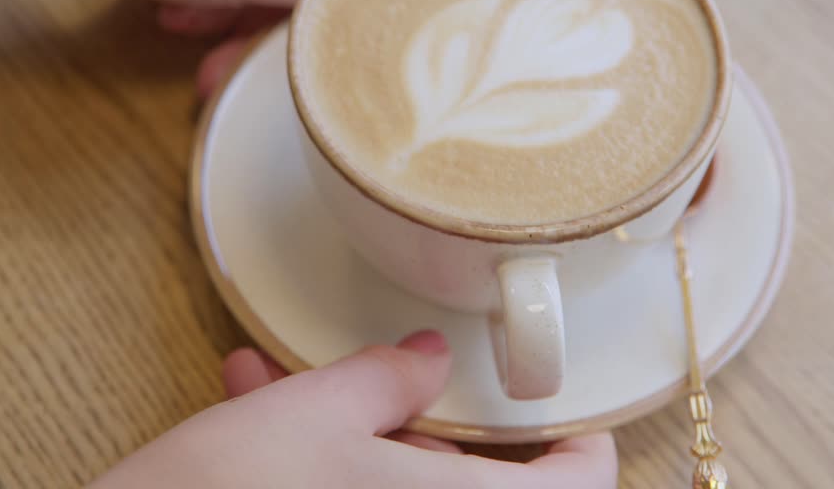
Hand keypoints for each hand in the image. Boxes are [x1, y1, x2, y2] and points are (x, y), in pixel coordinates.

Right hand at [89, 331, 616, 488]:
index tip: (560, 413)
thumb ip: (386, 380)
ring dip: (359, 448)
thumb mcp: (309, 418)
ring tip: (284, 395)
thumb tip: (427, 357)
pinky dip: (325, 476)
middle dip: (423, 435)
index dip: (579, 448)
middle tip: (378, 394)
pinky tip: (255, 423)